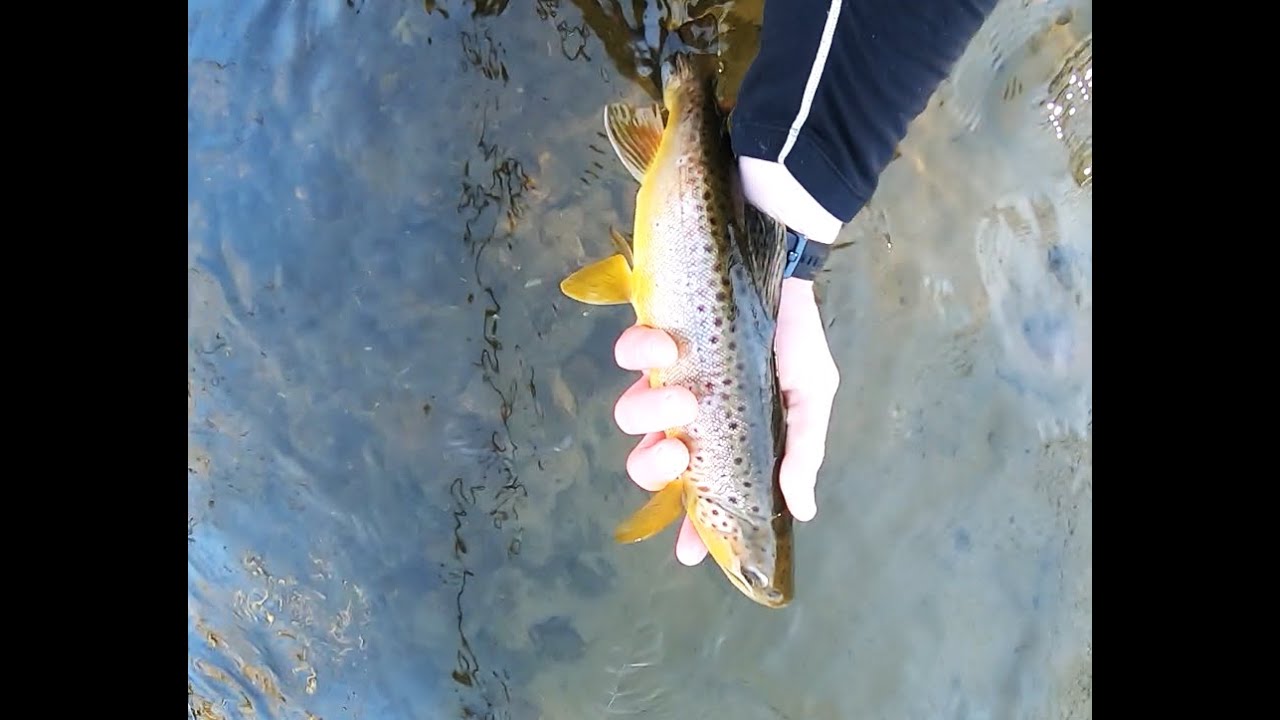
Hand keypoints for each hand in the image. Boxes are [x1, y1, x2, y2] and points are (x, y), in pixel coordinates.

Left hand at [612, 277, 839, 565]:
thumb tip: (804, 509)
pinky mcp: (651, 335)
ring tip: (687, 393)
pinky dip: (641, 354)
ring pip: (631, 415)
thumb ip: (802, 450)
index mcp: (725, 440)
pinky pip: (628, 356)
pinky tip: (669, 346)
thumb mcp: (811, 396)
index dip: (691, 528)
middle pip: (648, 463)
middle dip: (655, 469)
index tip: (689, 552)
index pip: (700, 494)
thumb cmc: (797, 337)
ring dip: (652, 411)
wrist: (784, 268)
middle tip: (681, 451)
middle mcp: (689, 417)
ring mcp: (665, 378)